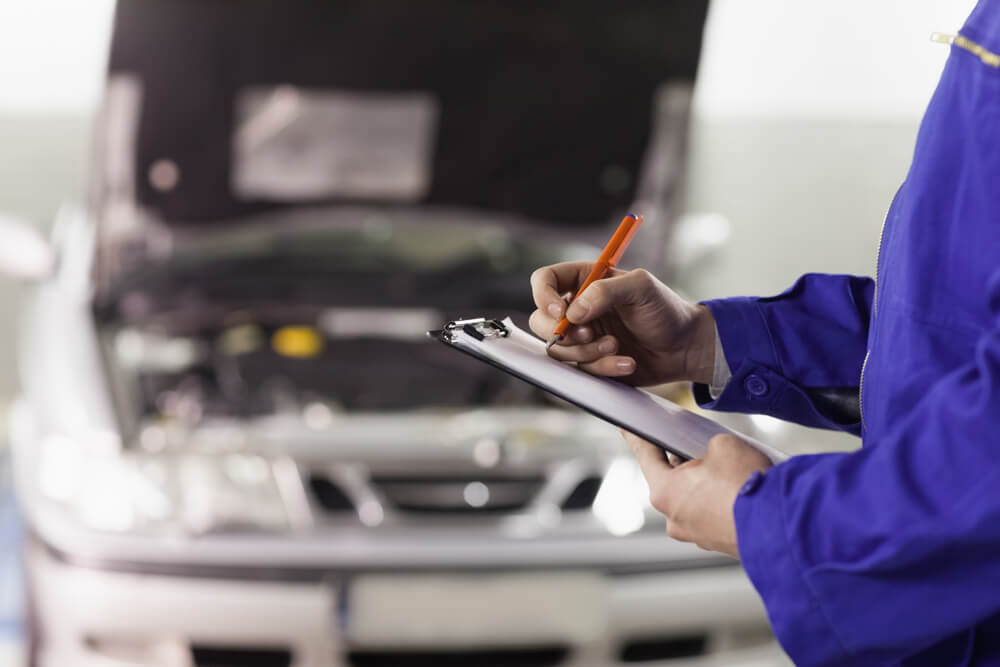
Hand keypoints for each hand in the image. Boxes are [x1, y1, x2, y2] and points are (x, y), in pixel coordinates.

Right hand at [529, 262, 716, 385]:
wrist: (685, 347)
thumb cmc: (666, 310)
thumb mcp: (641, 288)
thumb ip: (605, 292)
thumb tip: (572, 313)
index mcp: (585, 281)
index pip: (545, 281)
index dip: (543, 296)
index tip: (561, 312)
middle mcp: (578, 308)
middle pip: (541, 321)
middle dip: (564, 333)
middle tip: (589, 334)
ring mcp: (582, 337)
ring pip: (558, 351)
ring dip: (587, 353)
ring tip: (617, 346)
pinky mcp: (591, 362)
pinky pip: (580, 371)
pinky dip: (603, 368)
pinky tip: (627, 362)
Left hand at [623, 431, 772, 557]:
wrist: (781, 526)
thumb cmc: (747, 486)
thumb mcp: (722, 444)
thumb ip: (706, 446)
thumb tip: (711, 456)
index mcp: (664, 491)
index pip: (646, 456)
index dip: (637, 437)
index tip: (627, 429)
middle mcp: (674, 518)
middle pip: (671, 479)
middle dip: (684, 462)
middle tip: (697, 445)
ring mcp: (696, 534)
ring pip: (693, 498)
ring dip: (705, 483)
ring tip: (729, 469)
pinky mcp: (717, 542)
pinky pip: (712, 513)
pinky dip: (721, 501)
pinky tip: (738, 489)